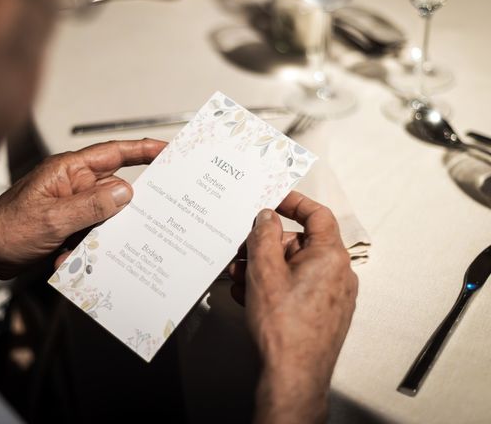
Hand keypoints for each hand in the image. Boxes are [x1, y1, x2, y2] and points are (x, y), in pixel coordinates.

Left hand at [0, 139, 165, 295]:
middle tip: (144, 219)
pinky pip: (89, 232)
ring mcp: (69, 205)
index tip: (167, 150)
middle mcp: (71, 184)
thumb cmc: (4, 230)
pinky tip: (66, 257)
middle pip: (113, 189)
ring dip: (98, 235)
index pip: (113, 153)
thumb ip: (91, 205)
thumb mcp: (52, 218)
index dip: (142, 149)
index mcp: (67, 170)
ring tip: (81, 247)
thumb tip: (126, 191)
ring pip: (103, 216)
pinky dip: (84, 247)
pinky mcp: (66, 224)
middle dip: (123, 209)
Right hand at [229, 192, 357, 423]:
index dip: (294, 203)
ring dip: (263, 269)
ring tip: (239, 279)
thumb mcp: (264, 270)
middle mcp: (337, 274)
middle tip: (241, 252)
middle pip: (298, 244)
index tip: (274, 201)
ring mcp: (331, 295)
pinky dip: (273, 287)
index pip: (318, 215)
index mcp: (330, 256)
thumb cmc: (284, 327)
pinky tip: (249, 297)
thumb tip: (266, 217)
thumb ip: (263, 236)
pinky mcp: (322, 312)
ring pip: (293, 268)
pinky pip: (296, 288)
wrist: (293, 375)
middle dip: (265, 247)